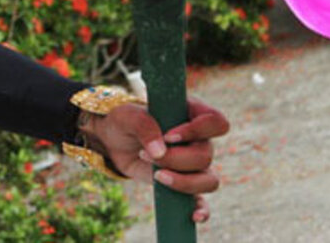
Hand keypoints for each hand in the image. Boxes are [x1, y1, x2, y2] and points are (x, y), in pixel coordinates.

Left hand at [85, 95, 228, 222]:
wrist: (114, 139)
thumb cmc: (125, 120)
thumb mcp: (128, 116)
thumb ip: (144, 126)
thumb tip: (160, 152)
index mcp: (191, 114)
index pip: (215, 122)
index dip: (197, 131)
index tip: (168, 136)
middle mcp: (199, 139)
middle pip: (205, 155)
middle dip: (175, 159)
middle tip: (145, 153)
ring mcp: (194, 163)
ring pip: (209, 179)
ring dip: (183, 181)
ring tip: (156, 175)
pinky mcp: (184, 182)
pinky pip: (202, 200)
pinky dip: (202, 209)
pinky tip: (193, 215)